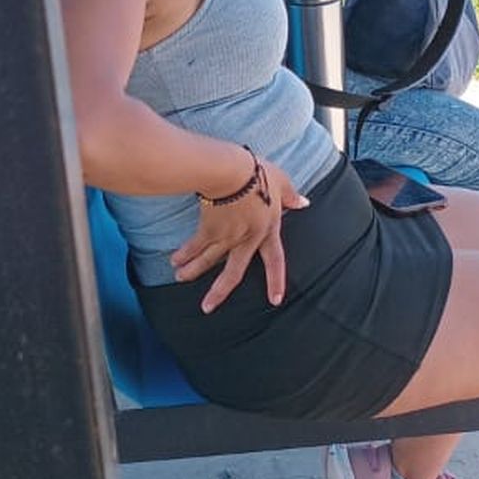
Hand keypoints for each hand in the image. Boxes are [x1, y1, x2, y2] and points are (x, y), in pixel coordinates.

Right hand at [170, 158, 308, 314]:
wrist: (230, 172)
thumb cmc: (257, 173)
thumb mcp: (282, 181)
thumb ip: (291, 196)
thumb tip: (304, 203)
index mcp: (268, 229)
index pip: (275, 261)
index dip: (276, 281)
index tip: (274, 301)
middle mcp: (247, 239)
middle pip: (233, 272)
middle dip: (219, 291)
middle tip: (207, 307)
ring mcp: (226, 237)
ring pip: (208, 260)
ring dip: (192, 271)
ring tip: (180, 277)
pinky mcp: (209, 229)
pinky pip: (195, 245)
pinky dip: (184, 253)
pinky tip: (174, 260)